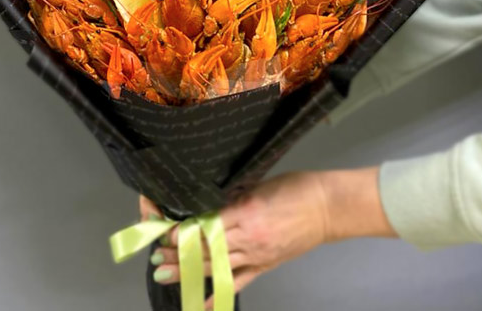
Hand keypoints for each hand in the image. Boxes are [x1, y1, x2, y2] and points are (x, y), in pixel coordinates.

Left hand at [139, 167, 395, 304]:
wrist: (326, 207)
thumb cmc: (294, 187)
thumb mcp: (259, 184)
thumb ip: (233, 196)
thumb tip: (206, 202)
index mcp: (245, 212)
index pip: (206, 226)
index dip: (182, 231)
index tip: (162, 232)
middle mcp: (247, 238)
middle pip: (206, 249)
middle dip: (178, 253)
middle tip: (154, 257)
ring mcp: (257, 255)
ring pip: (216, 266)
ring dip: (189, 271)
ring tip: (164, 273)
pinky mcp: (266, 266)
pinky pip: (240, 282)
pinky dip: (220, 295)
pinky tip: (203, 304)